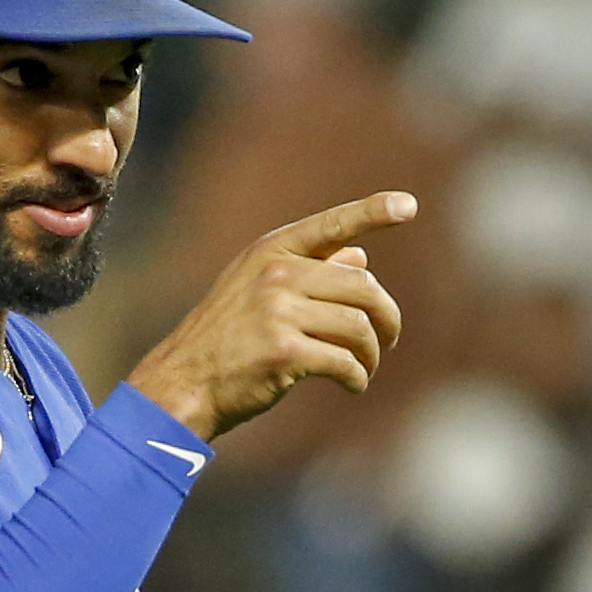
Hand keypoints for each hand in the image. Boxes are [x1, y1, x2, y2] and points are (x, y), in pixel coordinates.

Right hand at [128, 191, 415, 440]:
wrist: (183, 382)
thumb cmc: (226, 339)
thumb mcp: (258, 291)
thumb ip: (309, 272)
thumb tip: (361, 257)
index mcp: (271, 251)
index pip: (332, 225)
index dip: (373, 212)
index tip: (408, 205)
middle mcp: (275, 274)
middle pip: (363, 288)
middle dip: (386, 318)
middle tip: (389, 340)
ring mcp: (278, 311)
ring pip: (359, 327)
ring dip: (371, 354)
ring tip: (365, 368)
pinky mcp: (283, 351)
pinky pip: (345, 361)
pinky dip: (357, 377)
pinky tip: (353, 385)